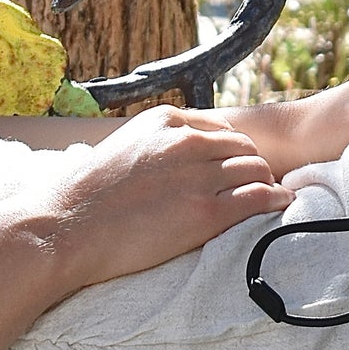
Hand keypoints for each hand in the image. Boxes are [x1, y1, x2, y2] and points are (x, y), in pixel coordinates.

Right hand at [40, 106, 291, 295]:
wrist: (66, 228)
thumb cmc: (85, 196)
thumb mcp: (123, 147)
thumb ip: (155, 144)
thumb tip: (173, 154)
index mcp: (165, 121)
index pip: (219, 127)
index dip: (232, 147)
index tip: (236, 162)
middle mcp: (187, 142)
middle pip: (242, 146)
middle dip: (252, 163)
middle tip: (259, 181)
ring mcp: (198, 176)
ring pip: (255, 168)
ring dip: (266, 180)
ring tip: (271, 193)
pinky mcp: (205, 211)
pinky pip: (257, 197)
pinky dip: (275, 198)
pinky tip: (281, 203)